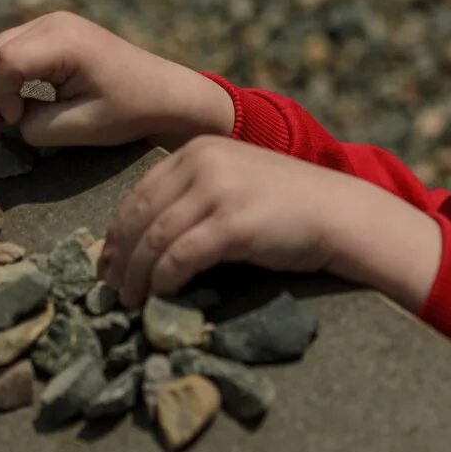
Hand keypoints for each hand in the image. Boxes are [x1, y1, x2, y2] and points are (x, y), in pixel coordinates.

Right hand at [0, 11, 232, 150]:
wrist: (165, 94)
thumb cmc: (131, 111)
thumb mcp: (82, 127)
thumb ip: (36, 126)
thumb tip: (8, 122)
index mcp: (65, 40)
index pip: (6, 63)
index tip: (12, 126)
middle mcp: (53, 23)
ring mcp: (51, 25)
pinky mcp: (52, 35)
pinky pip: (11, 53)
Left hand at [101, 136, 358, 307]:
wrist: (341, 214)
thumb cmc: (291, 205)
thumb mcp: (236, 180)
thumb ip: (197, 193)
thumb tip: (149, 234)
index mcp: (198, 150)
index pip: (140, 192)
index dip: (118, 231)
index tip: (109, 261)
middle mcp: (202, 163)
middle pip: (140, 216)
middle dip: (120, 257)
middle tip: (110, 288)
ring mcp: (218, 192)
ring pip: (154, 239)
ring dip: (137, 276)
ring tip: (130, 301)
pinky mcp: (232, 224)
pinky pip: (180, 257)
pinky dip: (163, 281)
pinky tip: (160, 296)